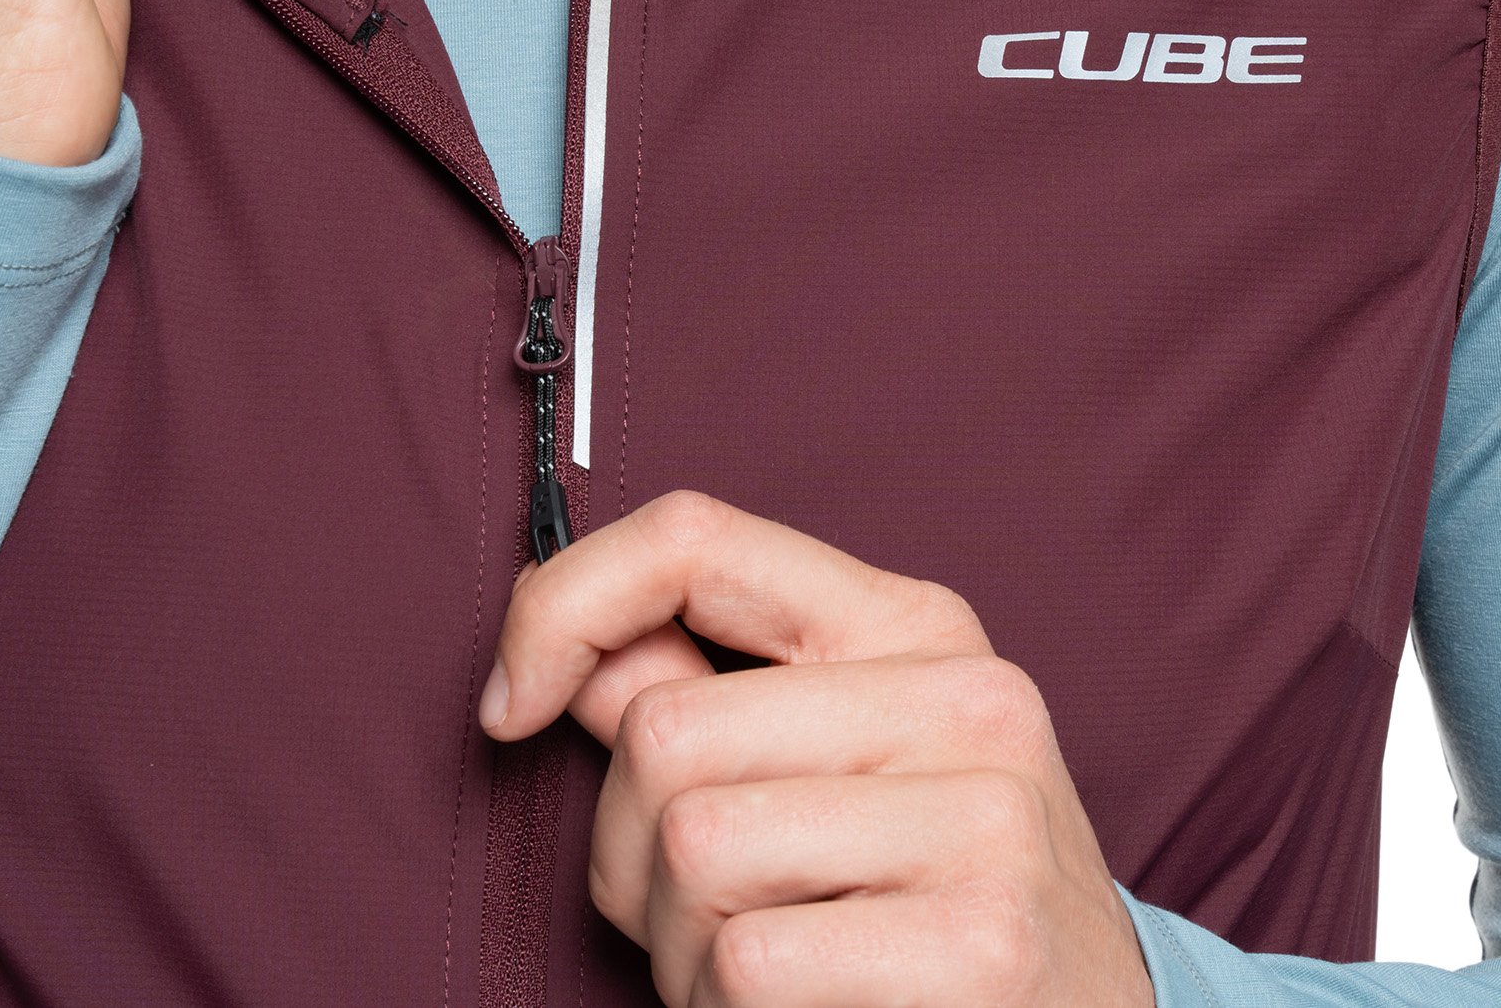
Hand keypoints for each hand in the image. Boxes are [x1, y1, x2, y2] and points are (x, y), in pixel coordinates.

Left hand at [482, 491, 1155, 1007]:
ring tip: (765, 969)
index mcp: (915, 625)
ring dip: (682, 950)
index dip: (561, 606)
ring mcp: (987, 818)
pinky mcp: (981, 943)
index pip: (693, 537)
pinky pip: (749, 964)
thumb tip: (563, 656)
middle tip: (704, 920)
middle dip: (630, 858)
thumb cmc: (931, 902)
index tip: (513, 705)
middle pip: (663, 733)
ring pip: (691, 849)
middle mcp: (966, 697)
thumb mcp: (844, 765)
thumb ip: (711, 700)